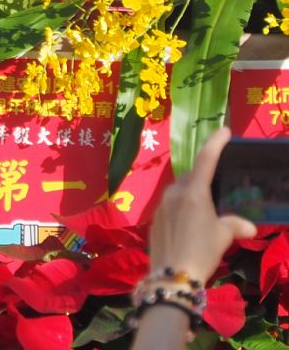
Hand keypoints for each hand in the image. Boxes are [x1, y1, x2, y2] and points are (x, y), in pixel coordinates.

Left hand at [148, 127, 255, 282]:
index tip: (224, 131)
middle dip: (204, 178)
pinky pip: (171, 205)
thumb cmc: (201, 251)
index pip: (206, 160)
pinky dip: (182, 208)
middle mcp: (174, 193)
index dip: (215, 143)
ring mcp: (161, 204)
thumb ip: (234, 225)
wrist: (171, 274)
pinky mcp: (155, 218)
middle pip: (192, 177)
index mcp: (193, 192)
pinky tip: (190, 224)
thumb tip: (248, 227)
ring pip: (179, 191)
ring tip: (207, 211)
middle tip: (219, 187)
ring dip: (192, 195)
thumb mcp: (222, 237)